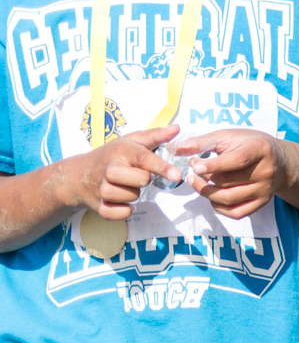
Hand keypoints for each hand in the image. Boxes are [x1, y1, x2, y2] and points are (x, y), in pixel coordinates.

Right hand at [61, 124, 179, 219]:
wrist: (77, 176)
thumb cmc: (111, 156)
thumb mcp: (131, 141)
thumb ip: (155, 136)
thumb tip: (176, 128)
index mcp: (120, 152)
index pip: (144, 158)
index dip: (162, 167)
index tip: (177, 175)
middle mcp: (109, 170)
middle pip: (141, 180)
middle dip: (145, 179)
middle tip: (137, 175)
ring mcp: (102, 189)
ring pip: (132, 197)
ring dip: (134, 194)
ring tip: (126, 186)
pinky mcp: (99, 207)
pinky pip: (122, 213)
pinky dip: (125, 210)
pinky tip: (121, 201)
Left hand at [179, 128, 283, 218]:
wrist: (279, 160)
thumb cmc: (248, 145)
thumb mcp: (229, 136)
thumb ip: (202, 141)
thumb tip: (176, 148)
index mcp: (261, 149)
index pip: (237, 160)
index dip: (214, 166)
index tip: (194, 167)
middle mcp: (266, 171)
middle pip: (228, 181)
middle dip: (204, 177)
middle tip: (194, 169)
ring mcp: (265, 190)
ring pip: (229, 198)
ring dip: (206, 192)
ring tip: (197, 182)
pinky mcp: (262, 203)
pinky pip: (236, 213)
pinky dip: (218, 207)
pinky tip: (212, 195)